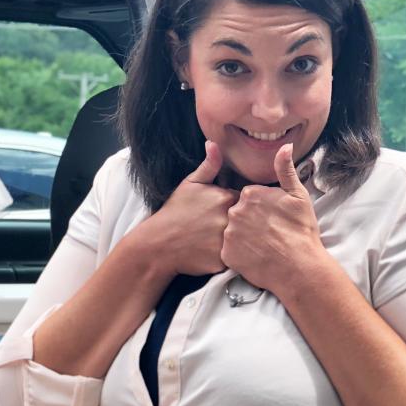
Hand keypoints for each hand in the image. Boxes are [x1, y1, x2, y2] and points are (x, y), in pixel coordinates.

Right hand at [137, 141, 237, 277]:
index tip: (226, 210)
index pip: (247, 200)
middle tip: (222, 227)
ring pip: (245, 240)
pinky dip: (230, 257)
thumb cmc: (174, 212)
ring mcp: (227, 241)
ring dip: (239, 240)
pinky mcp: (224, 261)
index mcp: (226, 197)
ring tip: (221, 240)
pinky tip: (216, 253)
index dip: (239, 205)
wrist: (157, 243)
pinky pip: (236, 258)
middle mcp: (230, 218)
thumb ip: (208, 165)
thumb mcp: (189, 184)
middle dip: (241, 222)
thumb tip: (214, 143)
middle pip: (248, 220)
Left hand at [221, 144, 322, 291]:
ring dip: (243, 237)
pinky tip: (254, 256)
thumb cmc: (301, 231)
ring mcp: (228, 233)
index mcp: (250, 194)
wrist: (300, 267)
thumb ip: (286, 170)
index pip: (248, 197)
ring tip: (261, 246)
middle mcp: (234, 211)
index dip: (260, 208)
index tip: (271, 218)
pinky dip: (238, 253)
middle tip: (267, 233)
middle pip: (237, 212)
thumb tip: (284, 146)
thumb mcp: (298, 196)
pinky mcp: (226, 253)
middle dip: (249, 221)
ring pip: (232, 231)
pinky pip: (228, 250)